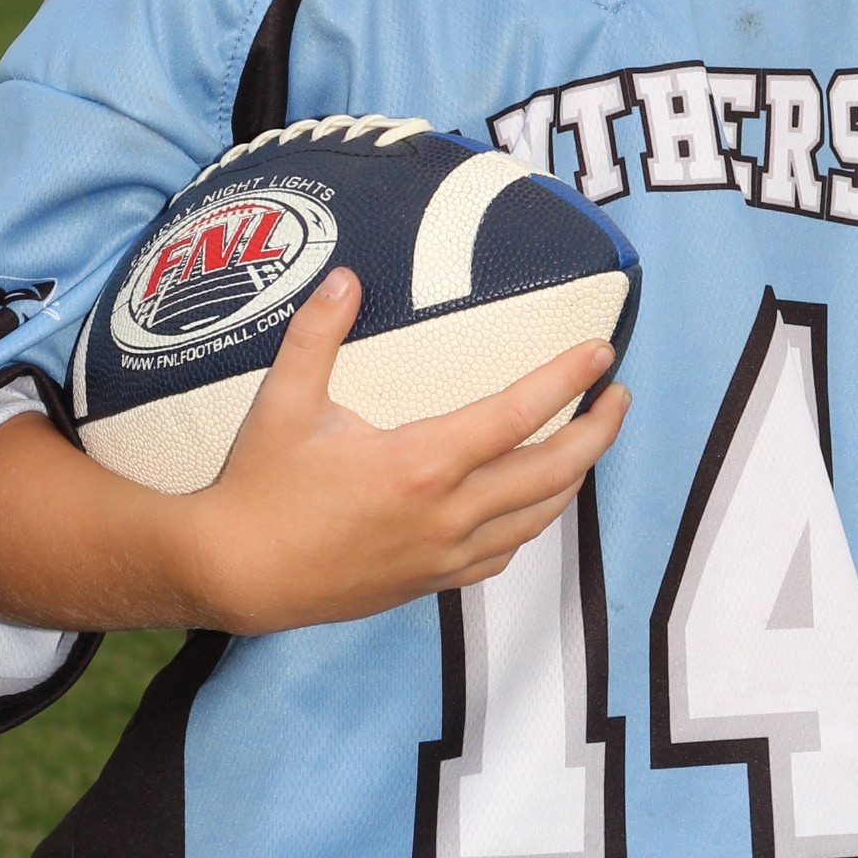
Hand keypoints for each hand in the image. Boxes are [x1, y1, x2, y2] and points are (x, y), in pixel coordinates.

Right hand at [169, 265, 626, 633]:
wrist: (237, 575)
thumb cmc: (260, 486)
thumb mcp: (284, 403)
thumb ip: (317, 334)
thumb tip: (346, 275)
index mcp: (422, 464)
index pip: (518, 414)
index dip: (566, 379)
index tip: (602, 352)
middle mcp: (447, 514)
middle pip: (552, 471)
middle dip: (598, 432)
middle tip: (620, 397)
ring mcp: (444, 554)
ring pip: (537, 517)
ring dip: (573, 477)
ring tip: (590, 442)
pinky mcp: (431, 582)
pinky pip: (504, 553)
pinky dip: (531, 522)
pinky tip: (532, 502)